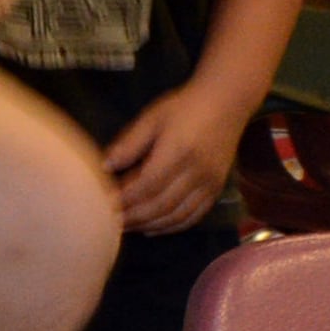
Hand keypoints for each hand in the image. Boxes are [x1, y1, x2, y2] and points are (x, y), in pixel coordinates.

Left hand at [107, 86, 251, 234]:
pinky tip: (153, 228)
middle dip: (133, 217)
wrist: (227, 102)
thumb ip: (129, 144)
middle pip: (161, 205)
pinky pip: (194, 216)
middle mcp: (197, 173)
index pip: (146, 186)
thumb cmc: (184, 107)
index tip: (102, 206)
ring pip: (177, 216)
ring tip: (127, 227)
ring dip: (150, 225)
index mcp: (178, 153)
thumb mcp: (151, 118)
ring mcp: (210, 183)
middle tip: (110, 222)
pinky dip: (172, 226)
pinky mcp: (217, 189)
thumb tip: (104, 166)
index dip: (124, 200)